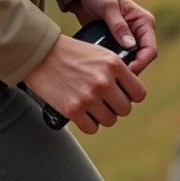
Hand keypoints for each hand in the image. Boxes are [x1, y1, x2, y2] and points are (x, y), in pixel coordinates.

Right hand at [25, 27, 145, 135]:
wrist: (39, 53)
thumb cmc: (69, 52)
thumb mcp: (98, 52)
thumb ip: (115, 70)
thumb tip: (128, 92)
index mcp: (113, 64)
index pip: (139, 93)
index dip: (130, 95)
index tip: (121, 94)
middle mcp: (104, 81)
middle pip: (124, 109)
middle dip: (115, 107)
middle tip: (103, 100)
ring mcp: (89, 97)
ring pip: (109, 120)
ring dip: (101, 116)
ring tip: (90, 105)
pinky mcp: (73, 109)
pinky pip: (92, 128)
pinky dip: (88, 123)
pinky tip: (81, 113)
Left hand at [71, 0, 157, 78]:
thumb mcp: (108, 7)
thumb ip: (118, 24)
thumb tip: (129, 45)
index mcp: (144, 22)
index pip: (150, 49)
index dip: (142, 62)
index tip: (128, 71)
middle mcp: (140, 33)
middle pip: (142, 59)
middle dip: (132, 70)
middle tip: (116, 79)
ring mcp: (130, 40)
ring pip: (132, 62)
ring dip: (123, 70)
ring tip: (110, 77)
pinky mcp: (118, 44)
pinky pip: (121, 59)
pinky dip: (116, 66)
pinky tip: (105, 71)